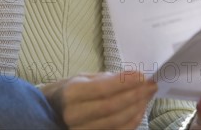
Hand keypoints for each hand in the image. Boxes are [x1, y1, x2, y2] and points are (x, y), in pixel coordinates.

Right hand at [41, 71, 157, 129]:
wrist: (49, 113)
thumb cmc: (68, 92)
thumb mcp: (81, 78)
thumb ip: (105, 79)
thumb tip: (133, 77)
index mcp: (71, 94)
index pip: (103, 89)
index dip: (126, 83)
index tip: (143, 76)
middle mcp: (74, 115)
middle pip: (112, 108)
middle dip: (136, 95)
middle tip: (151, 85)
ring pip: (116, 124)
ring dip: (137, 109)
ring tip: (148, 96)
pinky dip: (131, 123)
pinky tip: (139, 111)